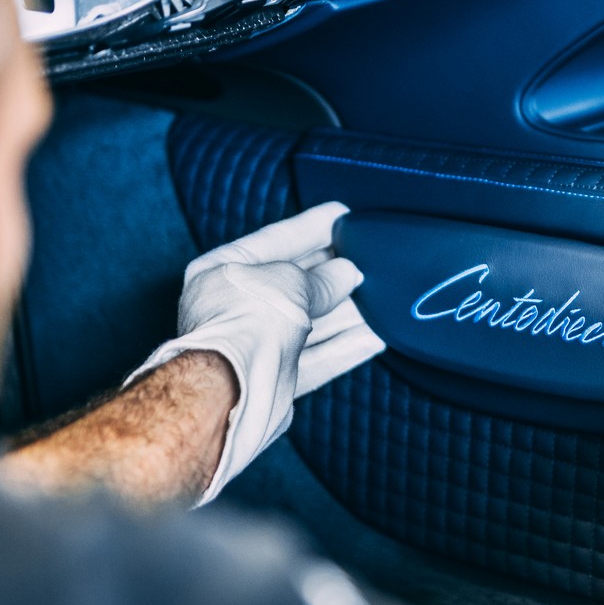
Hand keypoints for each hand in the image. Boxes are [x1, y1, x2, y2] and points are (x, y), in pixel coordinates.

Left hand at [129, 202, 383, 503]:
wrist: (233, 388)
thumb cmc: (244, 324)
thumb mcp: (290, 281)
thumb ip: (321, 278)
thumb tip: (346, 274)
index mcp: (223, 271)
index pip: (276, 240)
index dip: (312, 226)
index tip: (341, 215)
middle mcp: (235, 308)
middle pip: (294, 284)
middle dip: (332, 275)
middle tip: (367, 260)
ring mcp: (255, 345)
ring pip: (309, 324)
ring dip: (345, 314)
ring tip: (380, 302)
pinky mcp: (274, 379)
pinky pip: (315, 359)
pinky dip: (344, 348)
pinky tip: (373, 338)